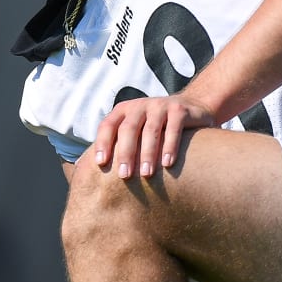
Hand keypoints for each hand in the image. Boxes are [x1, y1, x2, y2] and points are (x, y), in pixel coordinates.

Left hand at [93, 94, 215, 178]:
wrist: (192, 108)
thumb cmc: (157, 128)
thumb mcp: (136, 129)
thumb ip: (119, 144)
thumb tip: (89, 170)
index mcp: (124, 110)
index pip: (108, 125)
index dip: (103, 143)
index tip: (101, 164)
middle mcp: (140, 105)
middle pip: (128, 129)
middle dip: (126, 153)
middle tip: (124, 176)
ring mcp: (161, 106)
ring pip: (151, 130)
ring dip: (148, 153)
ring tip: (147, 174)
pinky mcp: (180, 110)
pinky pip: (174, 129)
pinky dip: (170, 146)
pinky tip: (168, 163)